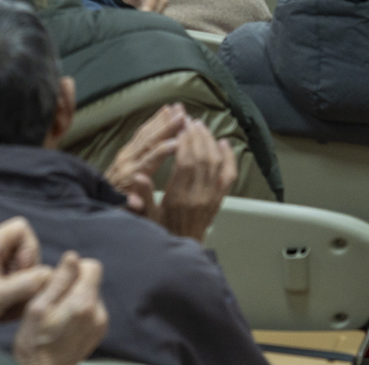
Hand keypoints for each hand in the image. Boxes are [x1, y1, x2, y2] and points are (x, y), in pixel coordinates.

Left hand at [0, 217, 48, 335]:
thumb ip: (27, 283)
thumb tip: (50, 274)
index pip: (21, 228)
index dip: (30, 250)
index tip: (22, 274)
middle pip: (25, 249)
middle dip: (28, 275)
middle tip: (18, 296)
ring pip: (23, 267)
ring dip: (24, 290)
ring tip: (9, 309)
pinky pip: (16, 280)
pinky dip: (17, 296)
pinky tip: (5, 313)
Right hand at [10, 253, 107, 364]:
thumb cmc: (34, 342)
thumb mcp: (38, 306)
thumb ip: (58, 281)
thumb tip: (73, 257)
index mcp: (83, 304)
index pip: (93, 267)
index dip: (74, 268)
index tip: (57, 281)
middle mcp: (98, 313)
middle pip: (91, 280)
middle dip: (72, 283)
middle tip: (51, 300)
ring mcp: (100, 324)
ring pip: (90, 294)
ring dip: (74, 297)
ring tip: (55, 314)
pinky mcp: (99, 332)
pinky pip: (91, 308)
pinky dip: (78, 310)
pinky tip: (62, 323)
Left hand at [105, 104, 187, 214]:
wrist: (98, 198)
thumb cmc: (118, 206)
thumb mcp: (126, 209)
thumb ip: (131, 203)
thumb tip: (137, 203)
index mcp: (131, 175)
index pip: (148, 160)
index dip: (162, 152)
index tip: (178, 142)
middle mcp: (128, 160)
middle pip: (148, 141)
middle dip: (166, 128)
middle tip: (182, 115)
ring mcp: (126, 153)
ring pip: (145, 133)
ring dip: (161, 120)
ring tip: (176, 108)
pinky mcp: (125, 149)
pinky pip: (141, 133)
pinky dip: (153, 121)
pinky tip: (163, 112)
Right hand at [155, 120, 236, 241]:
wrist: (185, 246)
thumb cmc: (164, 229)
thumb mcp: (148, 215)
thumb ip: (143, 196)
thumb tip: (139, 176)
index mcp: (179, 198)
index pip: (186, 164)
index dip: (185, 142)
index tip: (179, 127)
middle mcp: (199, 196)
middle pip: (202, 159)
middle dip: (197, 137)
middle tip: (189, 121)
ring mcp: (212, 197)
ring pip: (216, 164)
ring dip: (210, 142)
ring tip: (201, 126)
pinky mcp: (220, 198)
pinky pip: (229, 175)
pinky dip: (228, 157)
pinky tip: (223, 143)